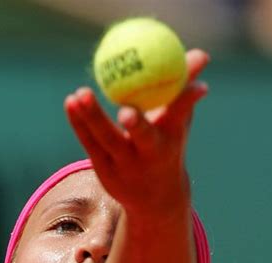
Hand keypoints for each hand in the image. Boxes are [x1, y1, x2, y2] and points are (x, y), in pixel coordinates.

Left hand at [64, 49, 209, 216]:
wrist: (154, 198)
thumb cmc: (167, 147)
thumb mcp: (177, 121)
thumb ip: (182, 89)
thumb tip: (201, 55)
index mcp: (171, 137)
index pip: (180, 114)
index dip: (186, 99)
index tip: (195, 85)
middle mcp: (150, 153)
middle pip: (143, 137)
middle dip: (137, 125)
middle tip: (125, 109)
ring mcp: (125, 164)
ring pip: (108, 140)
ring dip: (93, 117)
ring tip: (80, 94)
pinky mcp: (104, 169)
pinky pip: (89, 142)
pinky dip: (79, 122)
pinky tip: (71, 102)